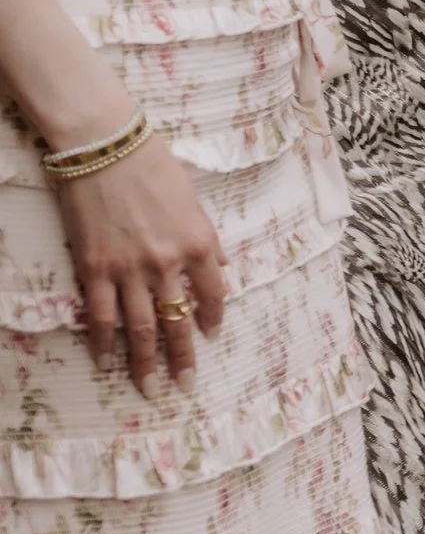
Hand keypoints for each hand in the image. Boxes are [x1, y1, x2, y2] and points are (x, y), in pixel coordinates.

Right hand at [55, 134, 227, 391]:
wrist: (104, 145)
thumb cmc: (152, 163)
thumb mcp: (193, 198)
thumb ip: (206, 237)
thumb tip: (220, 264)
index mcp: (199, 243)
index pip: (213, 294)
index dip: (212, 318)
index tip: (210, 335)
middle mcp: (168, 263)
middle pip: (178, 321)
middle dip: (183, 358)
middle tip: (185, 385)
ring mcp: (130, 269)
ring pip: (142, 328)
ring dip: (145, 362)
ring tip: (148, 388)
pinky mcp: (95, 267)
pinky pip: (101, 315)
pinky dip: (103, 342)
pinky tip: (105, 361)